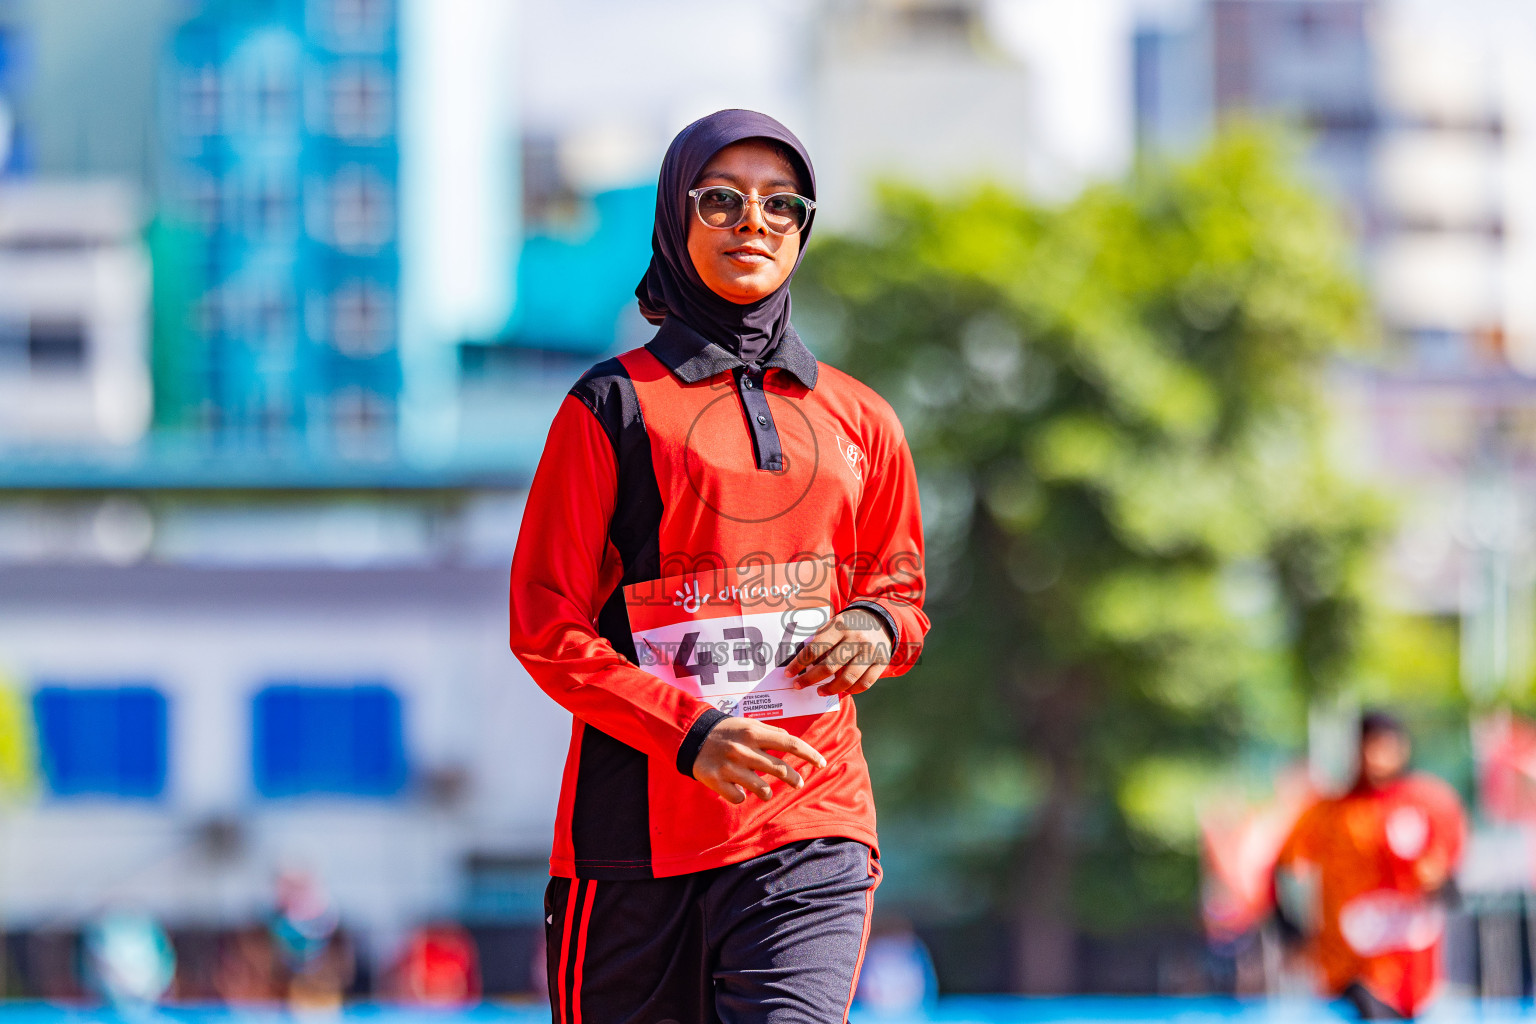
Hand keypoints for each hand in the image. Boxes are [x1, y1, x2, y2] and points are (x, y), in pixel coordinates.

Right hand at [692, 718, 826, 803]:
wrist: (691, 735)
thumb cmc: (726, 730)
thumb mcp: (748, 724)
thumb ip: (770, 732)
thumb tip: (791, 741)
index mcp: (754, 733)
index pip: (790, 744)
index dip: (810, 755)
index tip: (822, 763)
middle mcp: (743, 750)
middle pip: (779, 769)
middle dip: (794, 779)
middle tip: (798, 783)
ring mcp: (729, 767)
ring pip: (761, 789)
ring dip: (767, 793)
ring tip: (764, 791)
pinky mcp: (716, 781)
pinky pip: (738, 798)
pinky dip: (741, 796)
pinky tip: (737, 790)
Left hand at [785, 606, 891, 696]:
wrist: (880, 619)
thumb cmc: (848, 625)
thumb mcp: (832, 625)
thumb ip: (819, 642)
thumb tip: (803, 664)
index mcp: (839, 627)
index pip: (815, 649)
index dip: (799, 664)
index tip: (789, 674)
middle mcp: (856, 639)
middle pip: (829, 666)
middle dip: (810, 679)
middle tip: (799, 685)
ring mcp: (870, 652)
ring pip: (847, 679)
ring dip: (830, 689)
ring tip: (820, 691)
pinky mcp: (881, 662)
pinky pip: (864, 683)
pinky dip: (851, 691)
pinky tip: (841, 690)